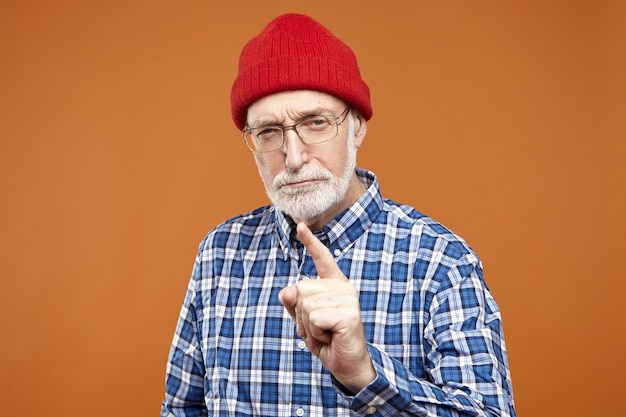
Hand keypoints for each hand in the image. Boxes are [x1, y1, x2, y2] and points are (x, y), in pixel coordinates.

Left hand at [278, 222, 375, 392]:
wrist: (347, 365)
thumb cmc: (328, 341)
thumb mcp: (305, 322)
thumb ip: (294, 305)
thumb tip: (288, 290)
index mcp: (334, 285)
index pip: (322, 259)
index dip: (310, 243)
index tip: (300, 226)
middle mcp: (343, 288)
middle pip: (302, 289)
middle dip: (302, 314)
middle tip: (320, 328)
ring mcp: (348, 299)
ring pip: (306, 304)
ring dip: (309, 326)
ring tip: (326, 333)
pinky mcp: (349, 314)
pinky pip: (314, 318)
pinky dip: (315, 333)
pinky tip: (330, 337)